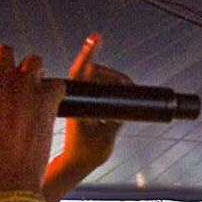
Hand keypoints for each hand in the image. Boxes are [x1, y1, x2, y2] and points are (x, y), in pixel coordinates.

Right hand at [0, 45, 64, 194]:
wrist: (10, 178)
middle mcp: (1, 79)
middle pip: (5, 52)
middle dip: (5, 64)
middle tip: (6, 82)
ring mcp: (26, 86)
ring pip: (33, 61)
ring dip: (31, 72)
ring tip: (29, 89)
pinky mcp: (48, 99)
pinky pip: (57, 83)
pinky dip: (53, 91)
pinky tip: (48, 102)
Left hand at [57, 34, 128, 176]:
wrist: (75, 164)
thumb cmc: (87, 154)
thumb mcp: (106, 138)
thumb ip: (116, 120)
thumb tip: (125, 104)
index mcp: (76, 103)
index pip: (81, 71)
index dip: (89, 52)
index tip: (96, 37)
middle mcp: (76, 98)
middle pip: (94, 72)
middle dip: (112, 74)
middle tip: (127, 84)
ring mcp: (82, 101)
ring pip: (98, 80)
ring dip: (113, 82)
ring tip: (121, 98)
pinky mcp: (87, 106)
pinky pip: (100, 90)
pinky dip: (111, 89)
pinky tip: (117, 97)